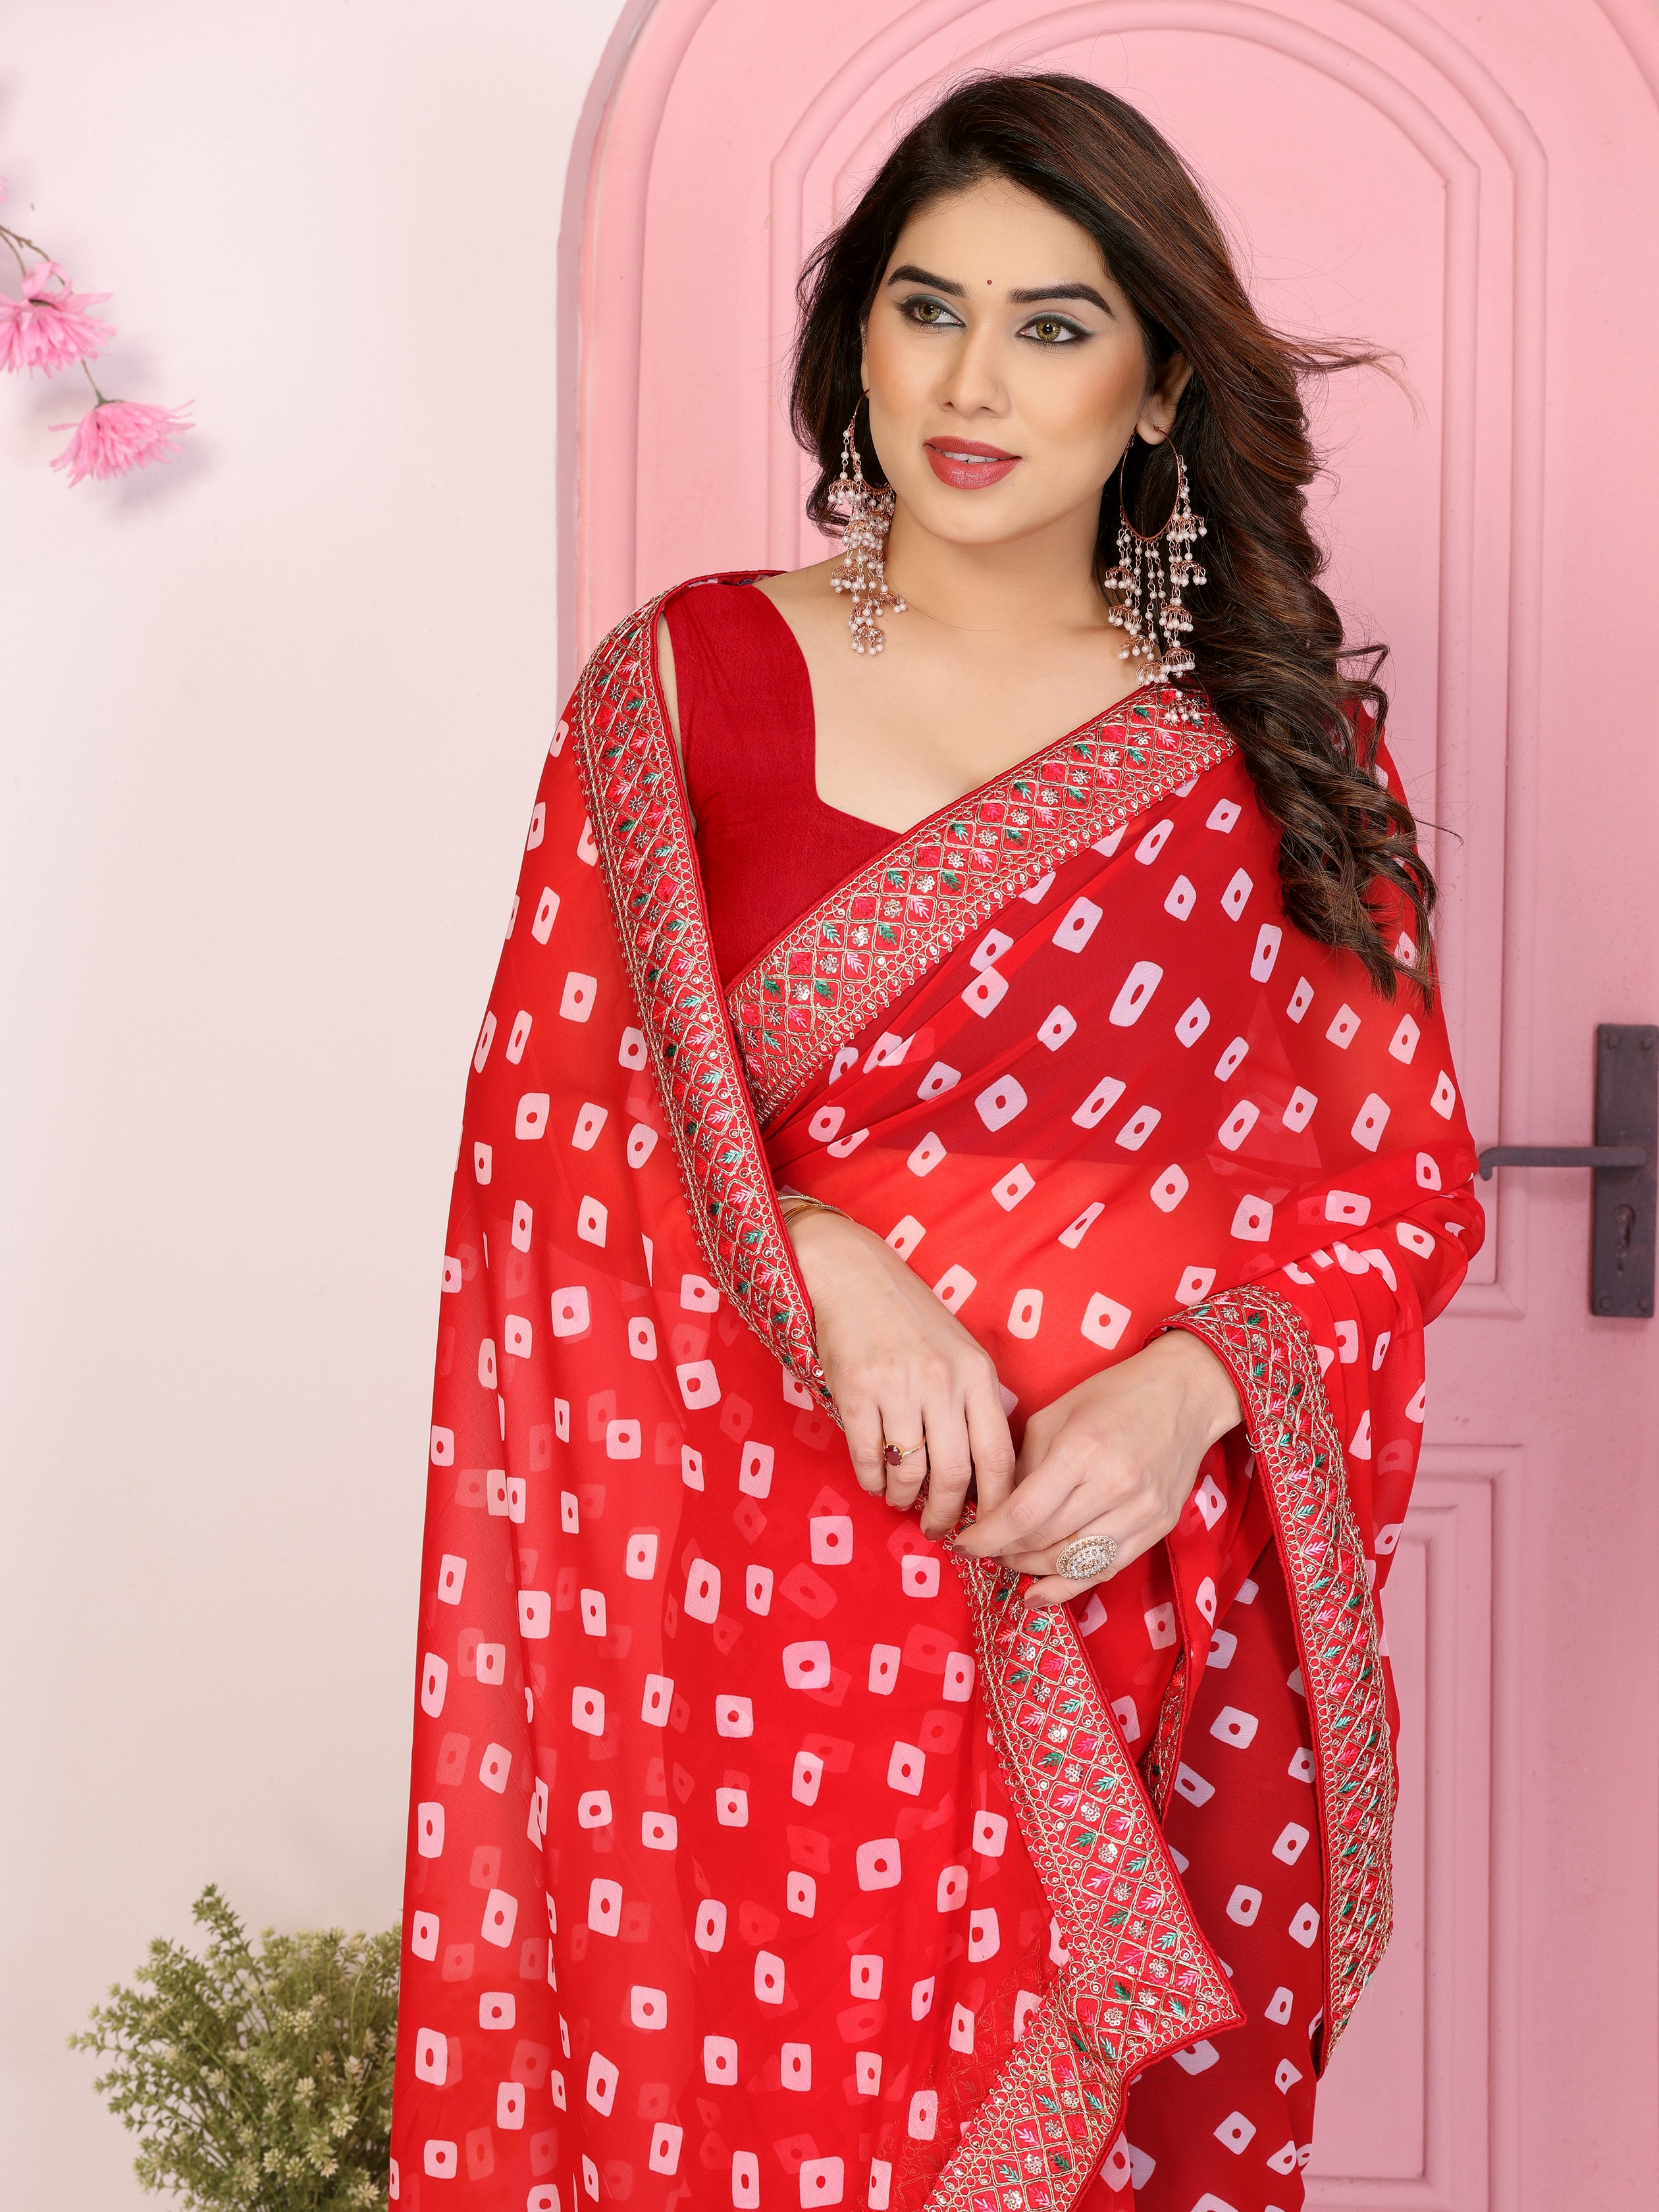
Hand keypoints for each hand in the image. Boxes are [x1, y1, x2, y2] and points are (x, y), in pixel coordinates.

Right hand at [785, 1208, 1015, 1540]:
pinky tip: (874, 1480)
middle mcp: (943, 1382)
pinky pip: (868, 1457)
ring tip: (900, 1501)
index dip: (997, 1505)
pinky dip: (872, 1480)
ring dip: (904, 1499)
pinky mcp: (857, 1390)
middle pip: (955, 1474)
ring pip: (910, 1472)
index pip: (999, 1457)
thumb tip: (980, 1472)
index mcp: (977, 1374)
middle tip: (937, 1530)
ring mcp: (899, 1386)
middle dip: (946, 1514)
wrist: (854, 1274)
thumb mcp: (960, 1351)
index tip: (989, 1528)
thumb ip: (974, 1402)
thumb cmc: (911, 1316)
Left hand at [952, 1330, 1242, 1603]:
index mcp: (1082, 1450)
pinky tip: (1040, 1592)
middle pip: (1045, 1542)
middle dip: (1005, 1553)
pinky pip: (1106, 1569)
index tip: (962, 1546)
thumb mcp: (1054, 1415)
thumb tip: (994, 1510)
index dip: (987, 1537)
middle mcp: (1114, 1486)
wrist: (1184, 1393)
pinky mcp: (1158, 1527)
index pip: (1024, 1513)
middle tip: (985, 1549)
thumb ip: (1023, 1464)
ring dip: (1032, 1571)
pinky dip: (1069, 1586)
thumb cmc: (1112, 1395)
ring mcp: (1141, 1512)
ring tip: (1010, 1562)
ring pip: (1073, 1564)